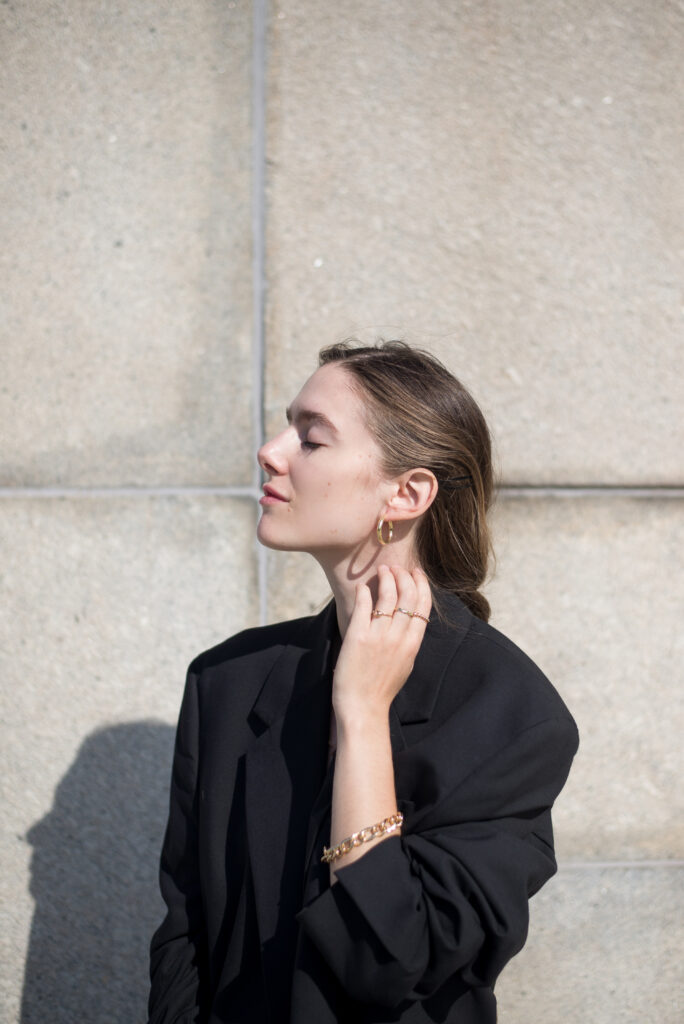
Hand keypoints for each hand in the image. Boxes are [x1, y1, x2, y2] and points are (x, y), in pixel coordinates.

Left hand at [332, 565, 431, 725]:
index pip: (423, 605)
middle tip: (396, 568)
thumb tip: (409, 622)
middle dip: (404, 576)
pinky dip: (363, 592)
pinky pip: (363, 606)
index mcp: (413, 644)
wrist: (363, 708)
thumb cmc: (382, 689)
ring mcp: (379, 636)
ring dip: (386, 578)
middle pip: (407, 595)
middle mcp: (398, 637)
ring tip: (382, 570)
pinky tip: (361, 586)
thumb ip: (408, 642)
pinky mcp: (358, 636)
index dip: (421, 584)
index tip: (416, 573)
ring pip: (388, 596)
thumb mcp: (405, 664)